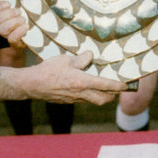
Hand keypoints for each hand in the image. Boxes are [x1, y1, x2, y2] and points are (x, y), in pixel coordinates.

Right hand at [0, 0, 27, 47]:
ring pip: (1, 29)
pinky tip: (25, 26)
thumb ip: (10, 4)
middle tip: (18, 11)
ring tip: (22, 19)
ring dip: (14, 22)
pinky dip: (19, 31)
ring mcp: (3, 35)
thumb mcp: (14, 8)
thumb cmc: (19, 18)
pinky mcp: (11, 42)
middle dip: (8, 14)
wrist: (25, 35)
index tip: (8, 4)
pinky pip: (12, 38)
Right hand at [0, 51, 127, 104]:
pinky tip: (85, 88)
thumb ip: (80, 59)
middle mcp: (80, 93)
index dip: (118, 86)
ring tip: (103, 88)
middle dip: (112, 95)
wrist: (32, 85)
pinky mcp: (67, 101)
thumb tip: (90, 56)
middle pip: (103, 99)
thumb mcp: (65, 59)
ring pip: (93, 101)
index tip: (126, 85)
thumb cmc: (47, 70)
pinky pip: (83, 100)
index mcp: (82, 82)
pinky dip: (89, 96)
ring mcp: (74, 99)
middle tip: (116, 89)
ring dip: (101, 96)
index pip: (106, 85)